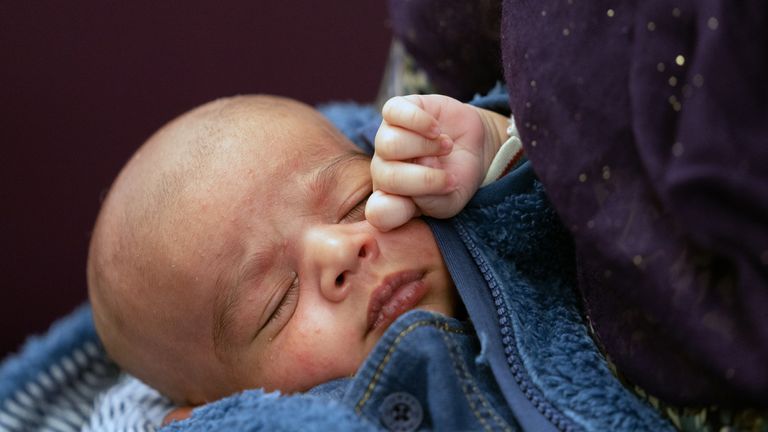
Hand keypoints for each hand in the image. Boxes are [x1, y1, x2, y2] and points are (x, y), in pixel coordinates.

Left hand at [366, 94, 505, 230]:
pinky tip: (436, 129)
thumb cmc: (458, 178)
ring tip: (446, 147)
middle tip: (449, 176)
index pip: (377, 213)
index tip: (418, 207)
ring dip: (426, 147)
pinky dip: (420, 122)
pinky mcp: (394, 112)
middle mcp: (382, 170)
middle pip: (386, 177)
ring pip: (389, 144)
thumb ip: (432, 201)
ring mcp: (385, 139)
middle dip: (425, 178)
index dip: (395, 212)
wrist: (474, 146)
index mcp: (392, 200)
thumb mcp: (452, 200)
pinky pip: (393, 113)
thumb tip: (418, 177)